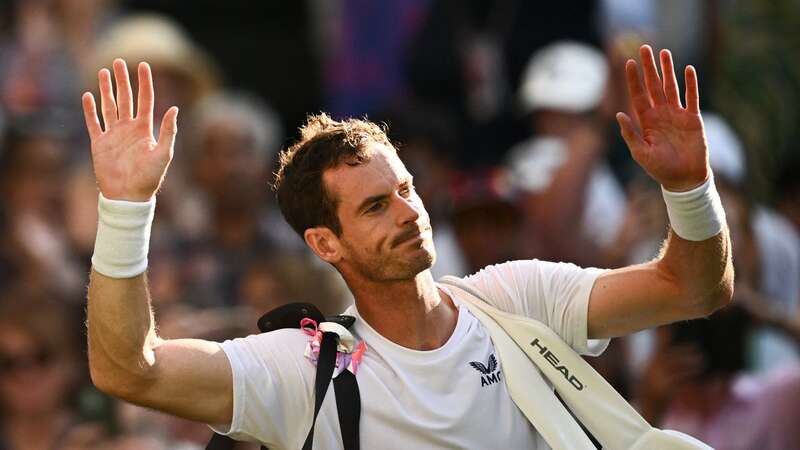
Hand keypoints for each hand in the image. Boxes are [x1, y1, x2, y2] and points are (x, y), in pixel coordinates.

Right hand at [82, 59, 177, 201]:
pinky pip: (93, 123)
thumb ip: (168, 131)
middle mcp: (129, 128)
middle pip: (125, 98)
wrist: (128, 196)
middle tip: (118, 61)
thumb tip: (174, 108)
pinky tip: (87, 96)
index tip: (143, 65)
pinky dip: (90, 109)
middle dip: (122, 80)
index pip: (145, 99)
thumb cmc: (149, 178)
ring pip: (109, 106)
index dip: (144, 82)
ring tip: (103, 72)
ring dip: (106, 89)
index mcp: (144, 129)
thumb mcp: (164, 153)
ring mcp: (113, 135)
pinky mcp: (99, 143)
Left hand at [616, 45, 708, 191]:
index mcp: (646, 121)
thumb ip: (630, 134)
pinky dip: (690, 84)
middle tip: (644, 47)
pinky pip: (691, 97)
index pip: (638, 95)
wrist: (683, 179)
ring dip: (668, 70)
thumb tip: (618, 114)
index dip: (633, 80)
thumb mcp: (641, 153)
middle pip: (653, 85)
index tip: (628, 63)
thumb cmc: (660, 168)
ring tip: (665, 52)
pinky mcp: (693, 118)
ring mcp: (677, 114)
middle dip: (649, 67)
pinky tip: (688, 69)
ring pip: (671, 87)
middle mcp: (660, 114)